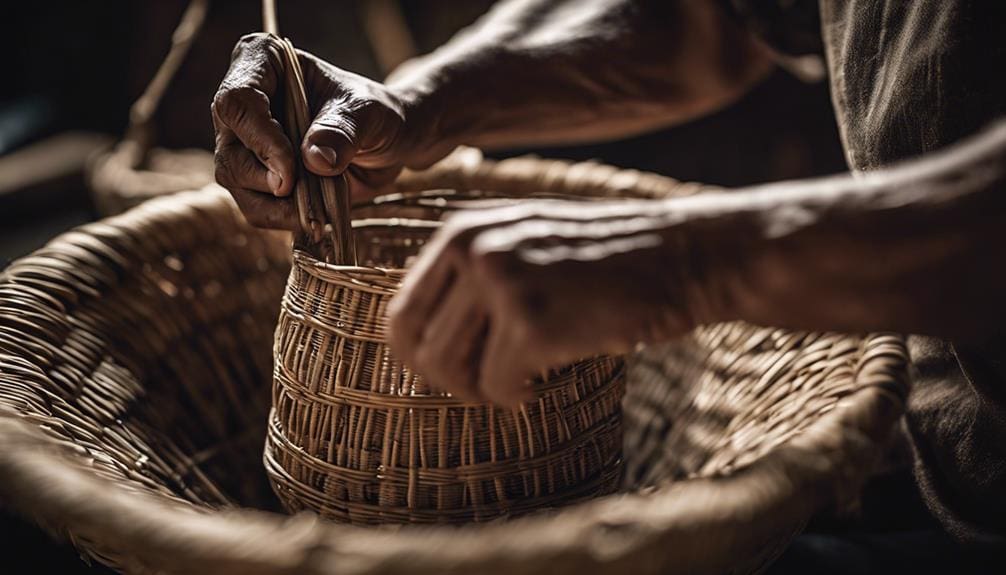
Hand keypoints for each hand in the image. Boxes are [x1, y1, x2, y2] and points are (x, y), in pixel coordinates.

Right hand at [212, 33, 426, 229]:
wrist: (384, 141)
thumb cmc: (373, 113)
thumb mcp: (368, 114)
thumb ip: (342, 131)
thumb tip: (314, 159)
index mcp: (263, 62)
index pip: (238, 100)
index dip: (260, 139)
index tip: (292, 167)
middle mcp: (243, 101)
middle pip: (231, 149)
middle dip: (267, 178)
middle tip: (302, 190)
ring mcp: (244, 141)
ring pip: (236, 181)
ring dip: (275, 203)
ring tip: (315, 205)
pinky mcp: (255, 176)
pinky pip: (253, 206)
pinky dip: (281, 217)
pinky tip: (310, 214)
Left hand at [388, 199, 728, 405]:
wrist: (681, 256)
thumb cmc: (607, 260)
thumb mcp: (526, 242)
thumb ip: (473, 275)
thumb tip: (420, 341)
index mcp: (464, 230)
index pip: (402, 311)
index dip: (420, 355)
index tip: (456, 370)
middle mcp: (474, 249)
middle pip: (417, 347)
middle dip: (448, 380)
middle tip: (486, 385)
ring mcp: (502, 282)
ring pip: (450, 370)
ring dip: (481, 390)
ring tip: (517, 383)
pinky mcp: (532, 321)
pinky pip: (497, 386)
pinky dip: (518, 397)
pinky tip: (545, 382)